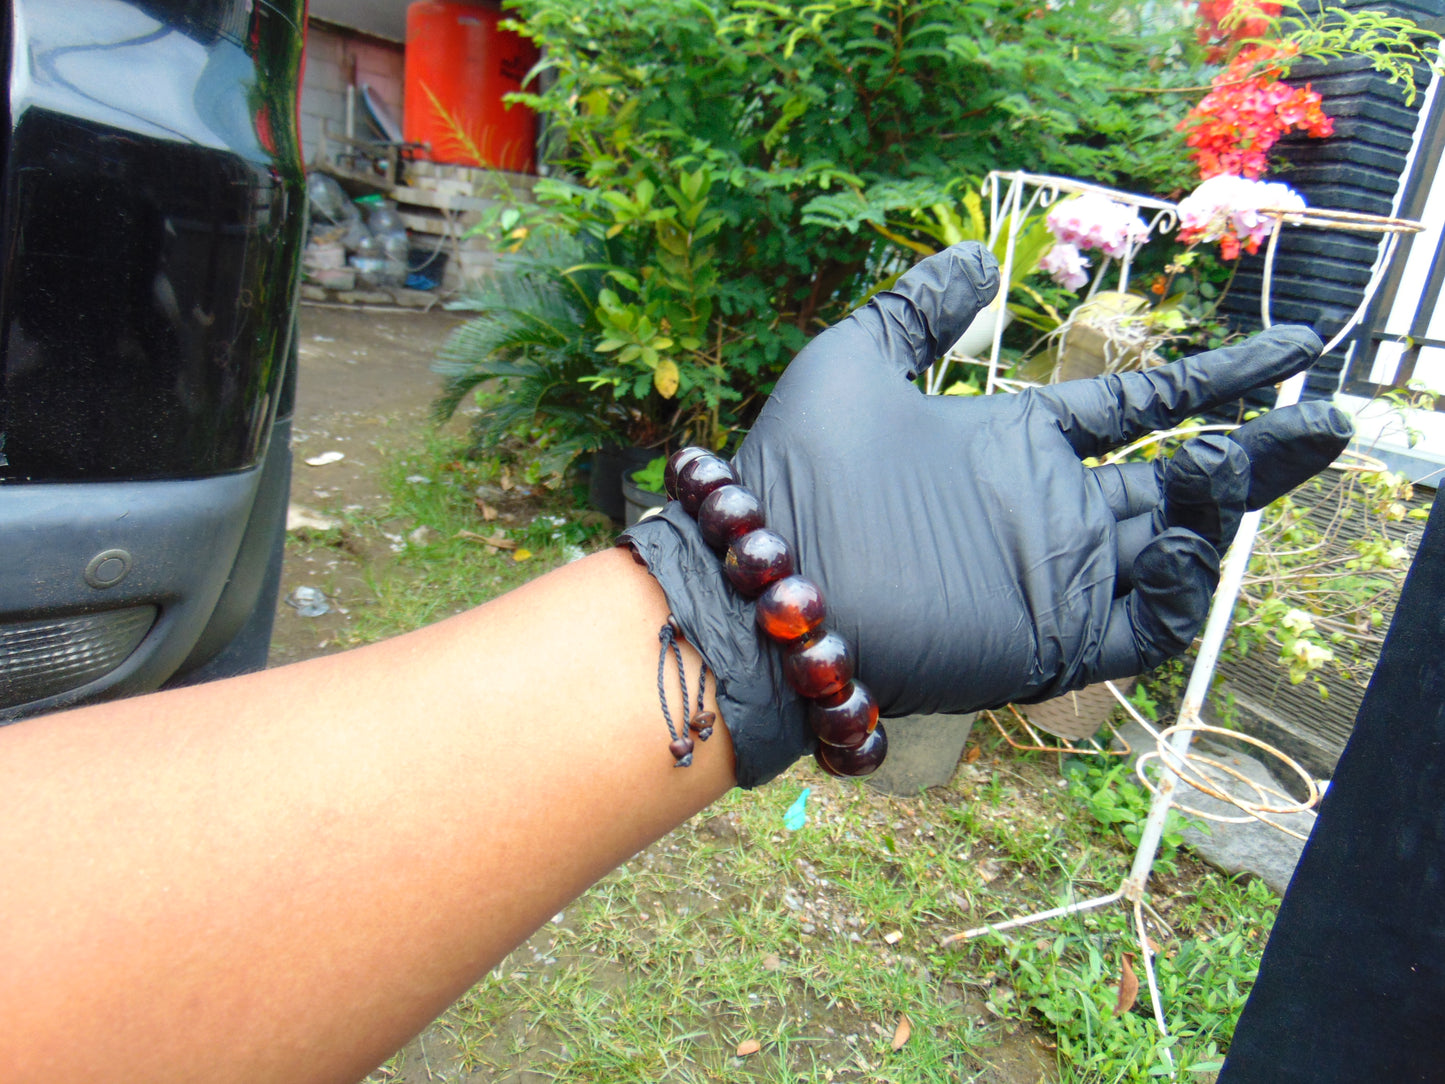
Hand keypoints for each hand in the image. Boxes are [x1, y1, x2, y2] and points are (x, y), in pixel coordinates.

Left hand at [622, 243, 1350, 785]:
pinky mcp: (1046, 641)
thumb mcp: (855, 361)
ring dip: (1223, 512)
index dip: (1213, 381)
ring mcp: (1049, 576)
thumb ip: (919, 309)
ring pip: (1174, 551)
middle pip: (1180, 481)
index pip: (1137, 409)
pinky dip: (1180, 592)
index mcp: (1014, 445)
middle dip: (1259, 455)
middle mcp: (1045, 510)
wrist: (762, 579)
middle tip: (1330, 419)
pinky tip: (1187, 538)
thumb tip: (979, 259)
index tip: (1287, 351)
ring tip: (1242, 460)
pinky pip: (1143, 629)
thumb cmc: (797, 470)